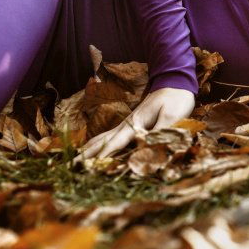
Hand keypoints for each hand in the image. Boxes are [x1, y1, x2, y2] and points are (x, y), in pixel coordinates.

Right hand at [74, 86, 195, 162]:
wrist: (175, 81)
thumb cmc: (176, 99)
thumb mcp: (172, 116)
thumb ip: (160, 132)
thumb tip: (147, 148)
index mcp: (136, 123)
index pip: (117, 142)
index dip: (104, 155)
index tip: (91, 167)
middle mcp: (127, 124)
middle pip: (103, 140)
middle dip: (88, 154)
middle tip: (72, 166)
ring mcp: (128, 123)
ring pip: (104, 137)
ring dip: (90, 148)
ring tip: (76, 159)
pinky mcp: (131, 123)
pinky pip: (111, 136)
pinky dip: (99, 143)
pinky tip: (95, 148)